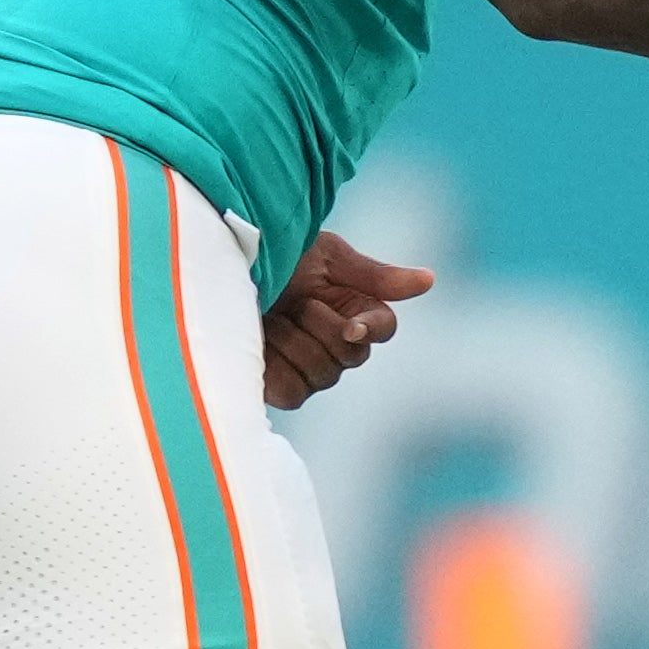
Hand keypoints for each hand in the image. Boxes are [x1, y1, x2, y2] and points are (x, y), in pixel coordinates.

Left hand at [263, 230, 434, 408]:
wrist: (217, 269)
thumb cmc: (274, 256)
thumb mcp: (324, 257)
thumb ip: (375, 276)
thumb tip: (430, 280)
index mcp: (355, 308)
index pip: (383, 328)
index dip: (370, 329)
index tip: (352, 326)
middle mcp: (338, 343)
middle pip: (354, 355)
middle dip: (320, 327)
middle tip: (293, 303)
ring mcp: (310, 369)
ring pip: (323, 374)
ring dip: (293, 343)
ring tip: (270, 319)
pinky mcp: (279, 387)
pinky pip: (292, 393)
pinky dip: (276, 368)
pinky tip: (259, 345)